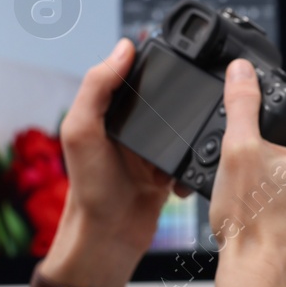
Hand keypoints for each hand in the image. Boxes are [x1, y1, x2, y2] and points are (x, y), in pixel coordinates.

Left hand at [43, 37, 178, 286]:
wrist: (110, 238)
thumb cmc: (88, 189)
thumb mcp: (81, 131)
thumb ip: (97, 87)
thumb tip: (123, 47)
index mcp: (107, 111)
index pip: (131, 72)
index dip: (149, 58)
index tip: (172, 48)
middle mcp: (130, 126)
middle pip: (165, 95)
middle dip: (183, 95)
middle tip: (202, 89)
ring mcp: (152, 148)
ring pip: (184, 123)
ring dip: (195, 127)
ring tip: (204, 127)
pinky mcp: (169, 169)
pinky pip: (192, 153)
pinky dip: (198, 157)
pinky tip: (194, 160)